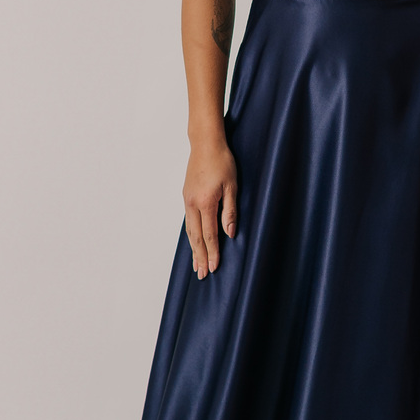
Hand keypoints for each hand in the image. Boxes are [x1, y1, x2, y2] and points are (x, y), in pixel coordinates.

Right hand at [183, 139, 237, 279]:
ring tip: (196, 264)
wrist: (205, 144)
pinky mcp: (186, 196)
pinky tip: (193, 242)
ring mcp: (187, 200)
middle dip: (200, 257)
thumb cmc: (222, 161)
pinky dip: (190, 236)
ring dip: (193, 249)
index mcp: (206, 202)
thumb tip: (230, 234)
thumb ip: (230, 211)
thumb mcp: (232, 186)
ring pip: (189, 231)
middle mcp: (193, 204)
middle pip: (196, 237)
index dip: (213, 252)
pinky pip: (188, 221)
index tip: (214, 267)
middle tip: (202, 274)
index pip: (210, 234)